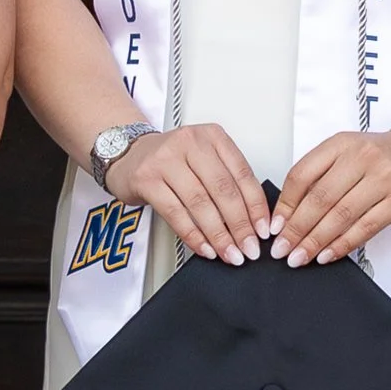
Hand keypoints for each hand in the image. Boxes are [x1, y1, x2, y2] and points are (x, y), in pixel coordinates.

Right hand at [105, 121, 269, 260]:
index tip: (264, 230)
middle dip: (240, 225)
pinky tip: (204, 248)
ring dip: (218, 235)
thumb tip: (253, 220)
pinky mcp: (147, 179)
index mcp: (212, 136)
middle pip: (223, 190)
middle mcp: (190, 143)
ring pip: (200, 204)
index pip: (242, 174)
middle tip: (249, 247)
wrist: (127, 153)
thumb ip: (227, 180)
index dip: (256, 206)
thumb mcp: (204, 158)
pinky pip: (175, 213)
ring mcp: (166, 160)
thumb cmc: (170, 159)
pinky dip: (193, 235)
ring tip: (229, 253)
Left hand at [272, 123, 390, 264]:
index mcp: (341, 143)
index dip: (285, 204)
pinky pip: (366, 227)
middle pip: (320, 198)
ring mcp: (384, 177)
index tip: (274, 227)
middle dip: (296, 229)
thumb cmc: (380, 156)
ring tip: (299, 258)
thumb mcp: (346, 152)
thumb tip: (288, 215)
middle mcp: (362, 157)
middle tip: (281, 250)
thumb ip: (320, 175)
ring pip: (341, 215)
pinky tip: (327, 255)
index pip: (302, 174)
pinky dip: (343, 244)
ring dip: (316, 241)